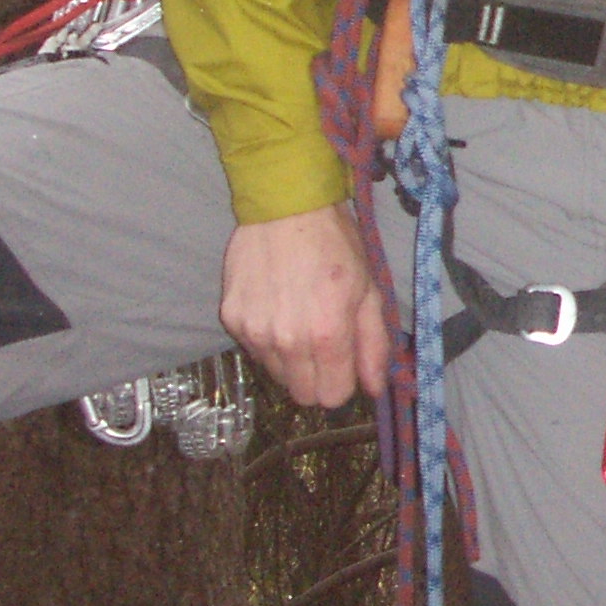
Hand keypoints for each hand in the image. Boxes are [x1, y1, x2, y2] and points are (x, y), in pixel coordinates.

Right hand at [220, 203, 394, 407]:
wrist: (285, 208)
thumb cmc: (335, 245)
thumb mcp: (369, 290)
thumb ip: (373, 344)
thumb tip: (374, 387)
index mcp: (326, 335)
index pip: (331, 397)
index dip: (343, 385)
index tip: (346, 366)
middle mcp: (286, 341)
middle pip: (302, 394)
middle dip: (318, 379)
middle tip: (326, 346)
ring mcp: (253, 332)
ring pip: (276, 375)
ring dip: (291, 360)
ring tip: (300, 321)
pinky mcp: (231, 320)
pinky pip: (254, 351)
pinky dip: (267, 341)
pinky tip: (278, 309)